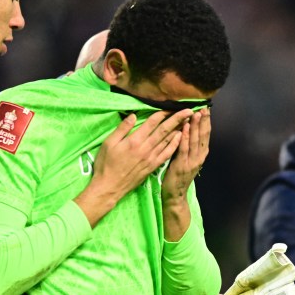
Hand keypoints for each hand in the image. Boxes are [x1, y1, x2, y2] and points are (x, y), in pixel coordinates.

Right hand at [75, 109, 191, 225]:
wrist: (109, 187)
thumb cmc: (106, 164)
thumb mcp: (108, 143)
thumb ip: (122, 128)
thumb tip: (134, 115)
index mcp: (135, 140)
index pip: (152, 123)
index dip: (163, 113)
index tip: (172, 106)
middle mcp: (146, 148)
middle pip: (164, 130)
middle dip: (177, 119)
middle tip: (189, 111)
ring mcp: (151, 158)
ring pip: (168, 141)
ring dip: (179, 130)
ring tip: (188, 121)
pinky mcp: (153, 166)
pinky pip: (167, 154)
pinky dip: (175, 145)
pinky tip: (181, 138)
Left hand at [161, 107, 210, 202]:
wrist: (175, 195)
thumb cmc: (178, 175)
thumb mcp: (186, 159)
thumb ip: (188, 146)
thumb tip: (187, 128)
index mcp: (201, 155)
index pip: (206, 135)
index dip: (207, 122)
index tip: (207, 109)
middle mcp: (199, 157)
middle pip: (203, 136)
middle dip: (204, 121)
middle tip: (204, 107)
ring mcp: (191, 162)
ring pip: (195, 140)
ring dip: (196, 126)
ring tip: (196, 113)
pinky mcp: (182, 165)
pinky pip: (184, 149)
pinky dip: (185, 137)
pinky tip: (185, 127)